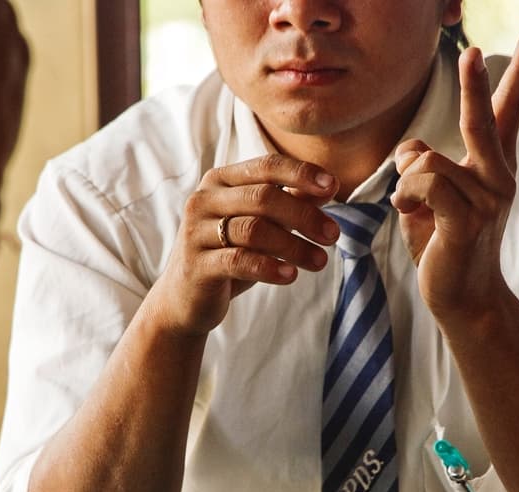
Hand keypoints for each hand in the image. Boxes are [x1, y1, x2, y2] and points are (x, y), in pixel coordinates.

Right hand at [148, 154, 339, 336]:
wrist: (184, 299)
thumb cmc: (229, 255)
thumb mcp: (261, 226)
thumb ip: (289, 203)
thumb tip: (329, 186)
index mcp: (220, 181)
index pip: (266, 166)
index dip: (302, 173)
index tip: (333, 187)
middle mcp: (203, 199)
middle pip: (263, 197)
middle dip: (304, 215)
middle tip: (333, 235)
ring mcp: (196, 231)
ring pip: (254, 229)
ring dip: (294, 246)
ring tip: (320, 262)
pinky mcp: (195, 264)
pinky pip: (238, 260)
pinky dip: (269, 267)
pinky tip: (290, 276)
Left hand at [389, 30, 518, 322]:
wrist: (460, 297)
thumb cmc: (442, 244)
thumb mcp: (426, 199)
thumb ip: (419, 167)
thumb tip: (410, 147)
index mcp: (490, 168)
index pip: (506, 114)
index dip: (517, 75)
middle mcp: (497, 177)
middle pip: (481, 119)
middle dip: (474, 84)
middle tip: (471, 52)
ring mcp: (487, 198)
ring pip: (425, 160)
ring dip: (405, 183)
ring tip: (413, 209)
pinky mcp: (468, 219)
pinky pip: (424, 182)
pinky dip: (405, 195)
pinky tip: (410, 214)